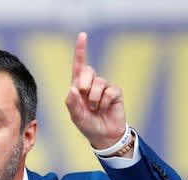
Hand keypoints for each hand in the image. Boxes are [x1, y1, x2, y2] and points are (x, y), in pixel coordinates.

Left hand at [66, 32, 125, 149]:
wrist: (103, 135)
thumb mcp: (75, 116)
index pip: (79, 65)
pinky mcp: (115, 93)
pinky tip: (105, 109)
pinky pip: (109, 92)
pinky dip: (104, 102)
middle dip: (84, 84)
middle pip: (88, 71)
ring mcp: (104, 87)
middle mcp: (91, 84)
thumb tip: (73, 88)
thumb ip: (72, 103)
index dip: (80, 50)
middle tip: (84, 98)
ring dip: (94, 99)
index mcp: (78, 86)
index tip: (82, 35)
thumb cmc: (87, 124)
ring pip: (98, 83)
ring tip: (94, 109)